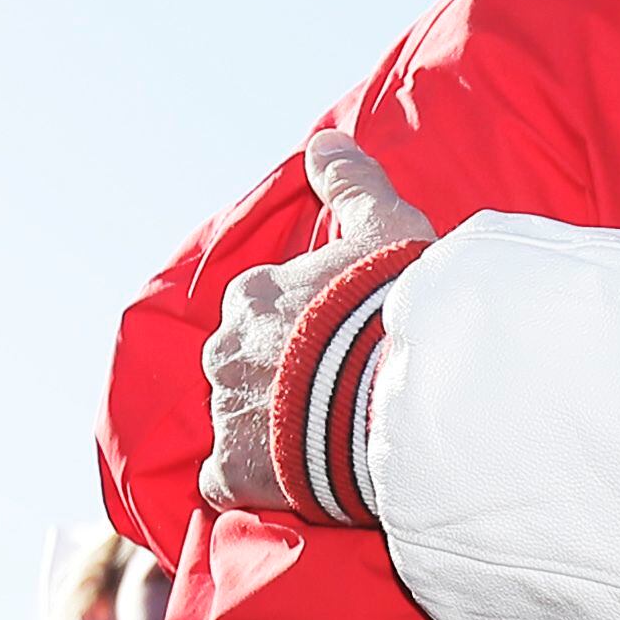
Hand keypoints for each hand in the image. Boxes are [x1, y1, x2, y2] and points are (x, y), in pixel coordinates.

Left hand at [200, 131, 435, 511]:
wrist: (392, 392)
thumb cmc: (389, 303)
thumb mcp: (385, 226)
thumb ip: (352, 182)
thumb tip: (325, 137)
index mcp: (256, 294)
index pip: (265, 305)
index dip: (303, 322)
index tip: (336, 335)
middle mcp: (226, 348)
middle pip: (243, 359)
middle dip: (276, 372)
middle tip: (330, 387)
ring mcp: (227, 411)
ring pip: (236, 415)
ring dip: (267, 425)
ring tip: (320, 437)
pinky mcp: (236, 471)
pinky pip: (227, 479)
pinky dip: (250, 480)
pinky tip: (287, 482)